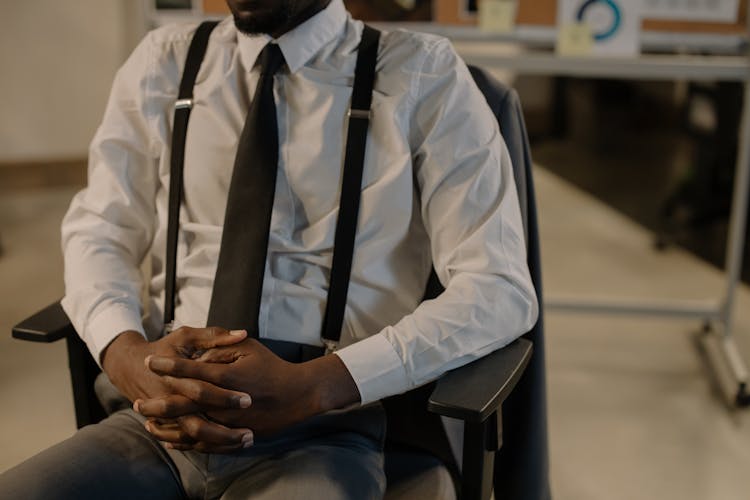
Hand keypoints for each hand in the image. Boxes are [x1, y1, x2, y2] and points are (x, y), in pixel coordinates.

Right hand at [102, 326, 254, 452]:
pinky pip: (188, 442)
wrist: (131, 366)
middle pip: (197, 424)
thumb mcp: (186, 337)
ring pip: (194, 438)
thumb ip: (214, 336)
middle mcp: (170, 401)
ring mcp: (167, 417)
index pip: (202, 390)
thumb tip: (243, 333)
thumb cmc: (165, 348)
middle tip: (250, 433)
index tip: (249, 399)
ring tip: (246, 441)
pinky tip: (231, 446)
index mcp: (175, 378)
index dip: (225, 396)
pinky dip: (208, 446)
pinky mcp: (168, 425)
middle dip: (224, 431)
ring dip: (220, 443)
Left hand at [135, 338, 360, 441]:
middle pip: (183, 403)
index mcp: (227, 376)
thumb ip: (221, 348)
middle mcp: (225, 401)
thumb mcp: (248, 349)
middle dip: (157, 402)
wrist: (298, 393)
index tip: (150, 360)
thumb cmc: (272, 367)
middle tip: (137, 400)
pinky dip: (184, 443)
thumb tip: (198, 355)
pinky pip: (205, 444)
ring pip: (190, 427)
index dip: (168, 365)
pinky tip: (169, 439)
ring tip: (147, 420)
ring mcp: (229, 421)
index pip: (190, 370)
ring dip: (166, 426)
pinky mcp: (234, 435)